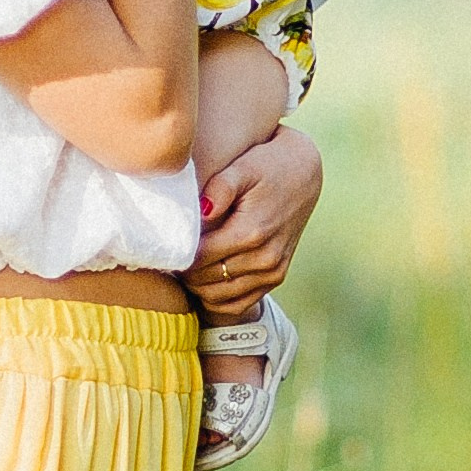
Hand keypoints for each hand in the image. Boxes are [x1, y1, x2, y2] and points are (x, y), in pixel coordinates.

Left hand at [188, 127, 322, 311]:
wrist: (303, 174)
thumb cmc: (268, 166)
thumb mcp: (243, 167)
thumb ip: (221, 187)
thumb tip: (202, 210)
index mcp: (252, 232)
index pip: (199, 258)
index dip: (177, 255)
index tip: (166, 244)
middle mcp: (265, 258)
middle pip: (205, 280)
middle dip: (184, 271)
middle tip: (171, 255)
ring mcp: (273, 271)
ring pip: (219, 296)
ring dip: (197, 286)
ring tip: (185, 266)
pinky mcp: (276, 277)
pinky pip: (239, 304)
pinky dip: (217, 299)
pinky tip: (204, 282)